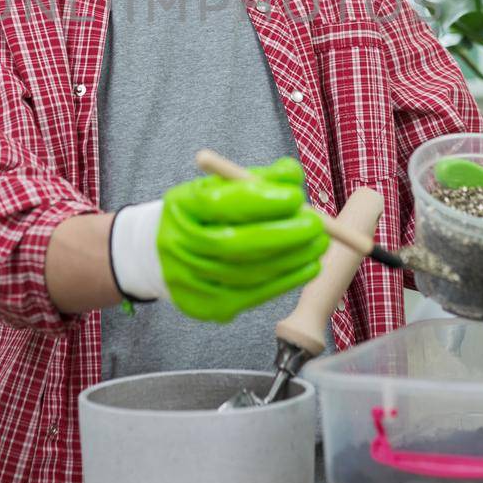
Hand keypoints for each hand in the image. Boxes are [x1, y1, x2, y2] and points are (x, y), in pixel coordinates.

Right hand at [108, 156, 329, 322]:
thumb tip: (293, 176)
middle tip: (317, 225)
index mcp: (181, 208)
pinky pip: (252, 296)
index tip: (295, 197)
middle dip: (283, 236)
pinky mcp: (206, 306)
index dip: (260, 202)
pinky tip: (307, 268)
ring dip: (292, 260)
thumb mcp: (222, 186)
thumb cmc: (203, 214)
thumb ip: (258, 178)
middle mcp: (179, 246)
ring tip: (319, 245)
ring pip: (249, 274)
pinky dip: (285, 282)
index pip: (219, 205)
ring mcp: (190, 281)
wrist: (164, 254)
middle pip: (234, 245)